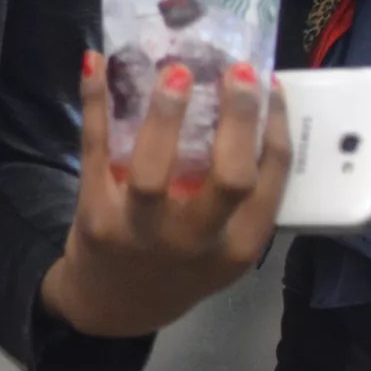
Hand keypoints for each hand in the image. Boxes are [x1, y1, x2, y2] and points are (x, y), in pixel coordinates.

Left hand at [39, 51, 289, 339]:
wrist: (113, 305)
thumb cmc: (178, 263)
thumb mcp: (222, 247)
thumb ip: (239, 199)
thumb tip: (249, 110)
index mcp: (239, 247)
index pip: (271, 182)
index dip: (276, 129)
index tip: (271, 85)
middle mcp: (195, 242)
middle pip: (229, 179)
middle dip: (237, 122)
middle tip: (236, 71)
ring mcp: (140, 230)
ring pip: (155, 170)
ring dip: (166, 116)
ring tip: (175, 72)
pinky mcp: (94, 215)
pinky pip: (94, 150)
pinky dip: (95, 103)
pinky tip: (96, 64)